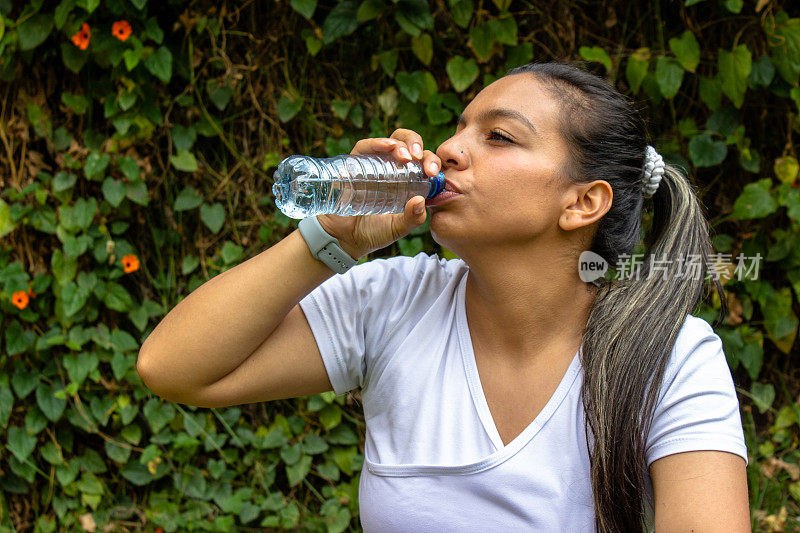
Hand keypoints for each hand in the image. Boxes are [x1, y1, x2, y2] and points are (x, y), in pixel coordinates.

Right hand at [315, 128, 442, 258]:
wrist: (344, 238)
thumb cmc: (373, 231)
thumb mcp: (397, 228)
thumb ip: (412, 219)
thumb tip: (420, 201)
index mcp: (407, 180)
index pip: (423, 162)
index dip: (431, 162)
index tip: (433, 172)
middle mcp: (391, 168)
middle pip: (408, 144)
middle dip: (418, 146)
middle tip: (422, 161)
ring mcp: (373, 163)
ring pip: (390, 141)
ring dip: (402, 144)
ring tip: (408, 156)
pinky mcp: (354, 163)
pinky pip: (366, 146)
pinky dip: (378, 143)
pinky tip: (388, 146)